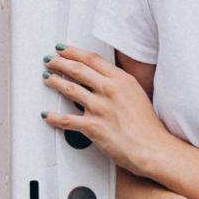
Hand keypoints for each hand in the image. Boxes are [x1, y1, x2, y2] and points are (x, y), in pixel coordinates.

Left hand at [43, 46, 173, 176]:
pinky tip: (47, 115)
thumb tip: (102, 79)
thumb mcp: (136, 94)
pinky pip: (67, 120)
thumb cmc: (147, 126)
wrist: (152, 148)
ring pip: (69, 89)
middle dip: (59, 62)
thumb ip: (119, 84)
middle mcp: (109, 90)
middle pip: (77, 69)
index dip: (73, 52)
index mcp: (121, 80)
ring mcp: (99, 108)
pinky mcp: (92, 126)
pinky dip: (54, 117)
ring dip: (54, 82)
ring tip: (47, 78)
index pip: (91, 59)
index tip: (63, 50)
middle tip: (50, 60)